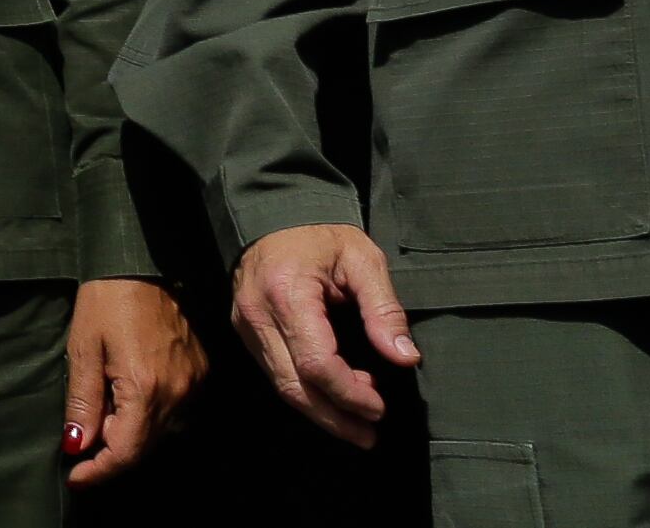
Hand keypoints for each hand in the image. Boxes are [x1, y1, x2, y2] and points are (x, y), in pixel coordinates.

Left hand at [62, 277, 201, 484]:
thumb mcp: (83, 349)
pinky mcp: (199, 373)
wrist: (141, 262)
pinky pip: (174, 409)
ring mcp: (193, 384)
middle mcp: (178, 392)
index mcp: (146, 388)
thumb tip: (78, 445)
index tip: (75, 476)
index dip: (98, 470)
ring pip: (159, 431)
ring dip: (129, 433)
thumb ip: (83, 402)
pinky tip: (125, 396)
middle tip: (80, 444)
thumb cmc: (106, 300)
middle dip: (110, 452)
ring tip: (100, 412)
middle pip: (144, 446)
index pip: (126, 452)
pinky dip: (147, 414)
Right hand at [231, 225, 417, 447]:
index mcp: (288, 295)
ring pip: (282, 386)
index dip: (350, 395)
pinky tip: (333, 397)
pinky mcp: (244, 330)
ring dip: (321, 411)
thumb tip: (405, 358)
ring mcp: (245, 325)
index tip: (380, 407)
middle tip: (370, 435)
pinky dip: (305, 392)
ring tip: (358, 424)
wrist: (274, 213)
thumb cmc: (322, 234)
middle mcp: (258, 316)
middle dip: (335, 418)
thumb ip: (384, 309)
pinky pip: (274, 373)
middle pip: (294, 386)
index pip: (317, 364)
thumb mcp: (363, 259)